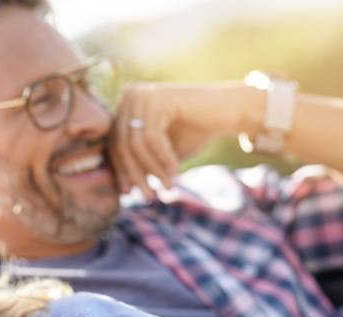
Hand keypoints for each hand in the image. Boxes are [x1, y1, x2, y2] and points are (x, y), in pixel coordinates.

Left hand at [110, 82, 250, 196]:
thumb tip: (120, 190)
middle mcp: (129, 96)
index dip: (120, 171)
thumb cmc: (193, 133)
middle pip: (122, 144)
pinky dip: (164, 158)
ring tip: (166, 187)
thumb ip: (140, 164)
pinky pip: (153, 138)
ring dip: (152, 170)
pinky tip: (176, 172)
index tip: (127, 193)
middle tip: (147, 196)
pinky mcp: (160, 97)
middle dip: (136, 174)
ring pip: (136, 144)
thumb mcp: (159, 153)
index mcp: (125, 106)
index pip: (113, 143)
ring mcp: (143, 94)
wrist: (229, 112)